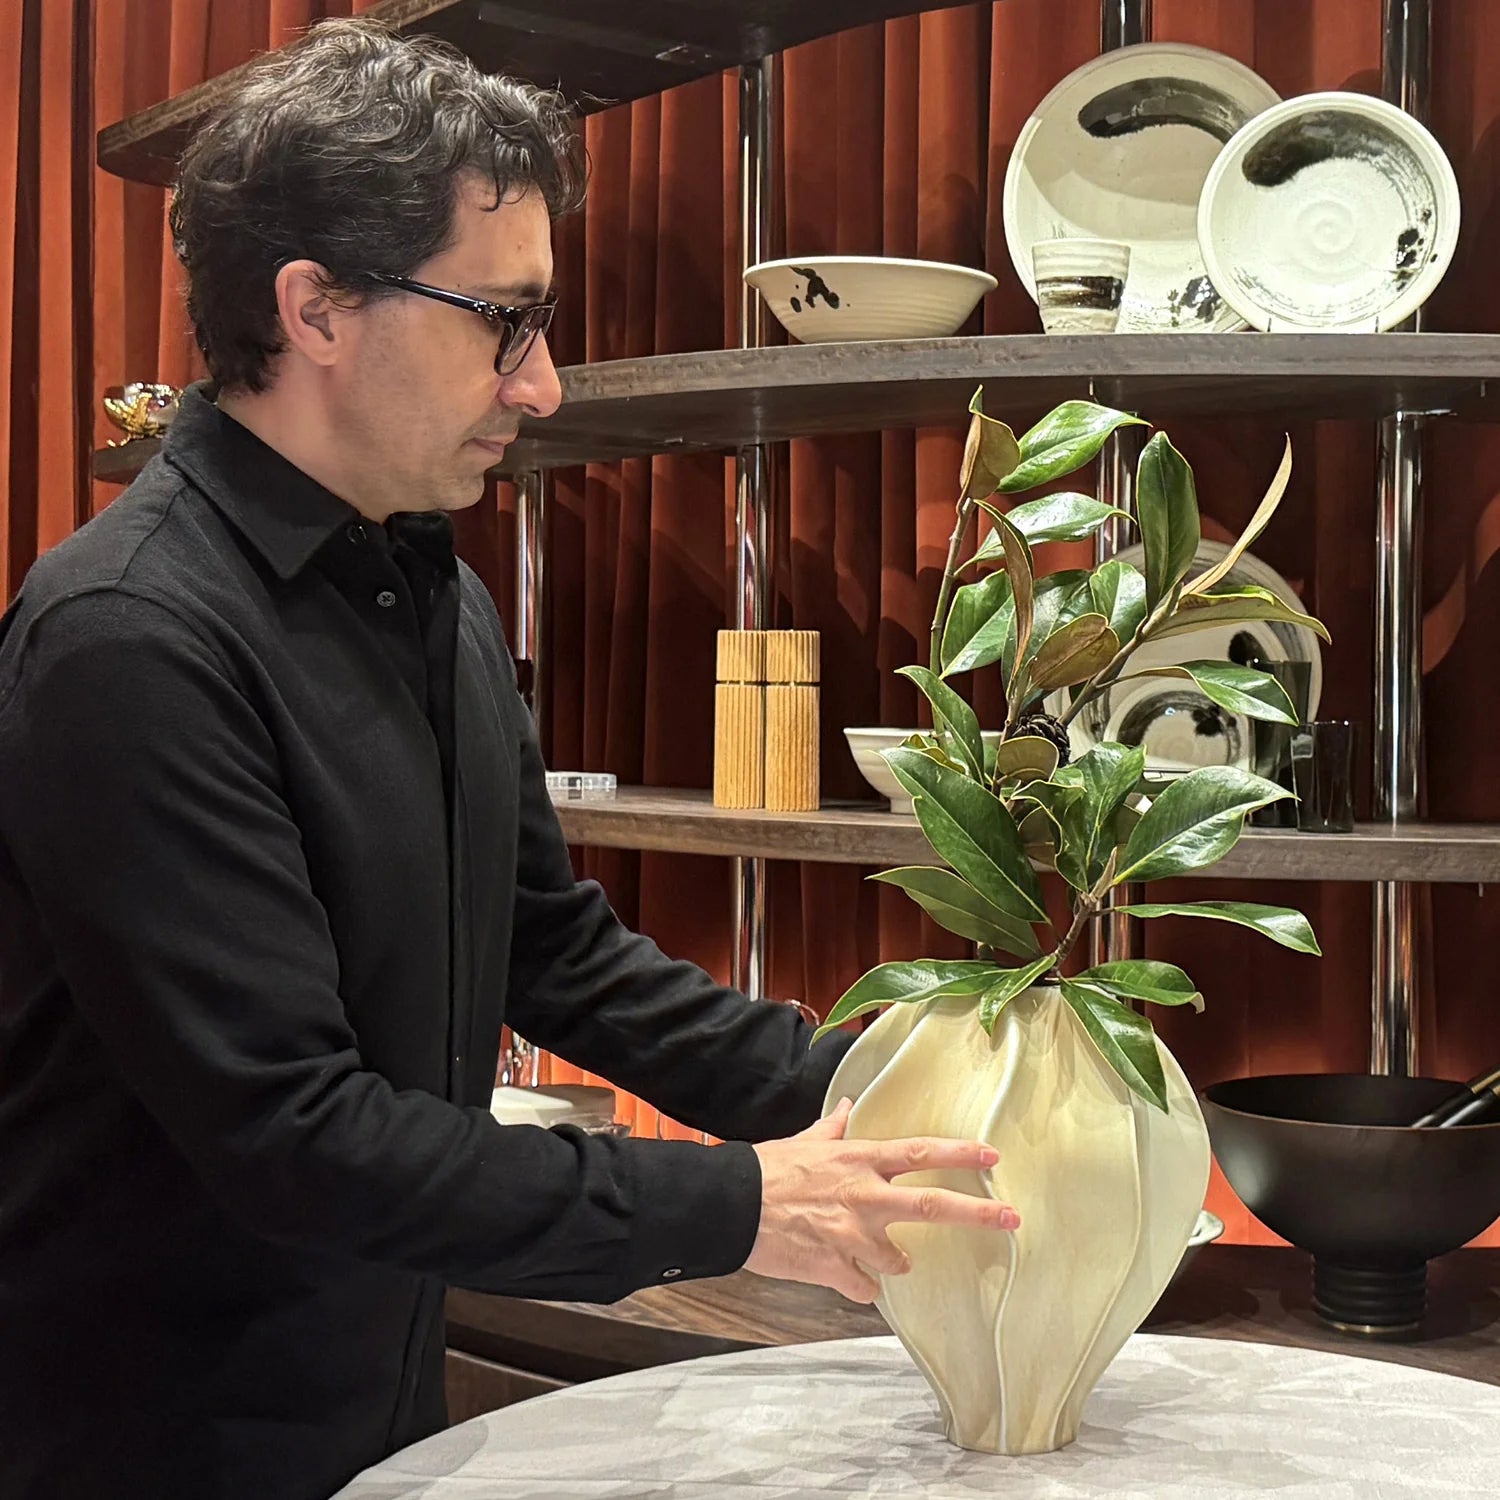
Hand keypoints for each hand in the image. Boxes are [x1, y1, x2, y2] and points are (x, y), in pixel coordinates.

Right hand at [744, 1096, 1019, 1303]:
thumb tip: (849, 1104)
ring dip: (895, 1262)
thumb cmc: (767, 1169)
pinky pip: (863, 1288)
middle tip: (1012, 1220)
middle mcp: (864, 1196)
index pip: (919, 1152)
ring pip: (898, 1260)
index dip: (958, 1153)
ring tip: (886, 1260)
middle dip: (978, 1214)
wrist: (732, 1205)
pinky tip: (846, 1276)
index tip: (991, 1155)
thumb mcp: (803, 1141)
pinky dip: (859, 1284)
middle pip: (932, 1206)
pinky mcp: (835, 1267)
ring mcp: (852, 1235)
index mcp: (858, 1160)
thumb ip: (832, 1127)